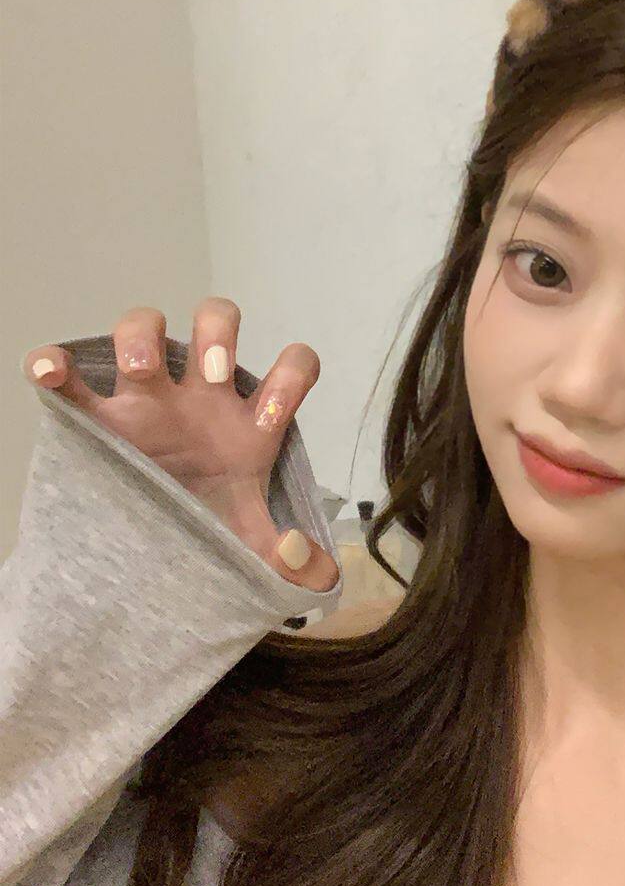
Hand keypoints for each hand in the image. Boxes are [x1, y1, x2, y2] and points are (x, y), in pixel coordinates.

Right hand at [22, 298, 337, 592]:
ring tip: (144, 371)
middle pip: (216, 323)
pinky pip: (66, 375)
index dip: (292, 377)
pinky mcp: (95, 418)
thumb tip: (310, 560)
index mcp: (249, 422)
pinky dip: (53, 363)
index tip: (269, 418)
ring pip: (145, 329)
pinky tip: (52, 371)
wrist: (155, 557)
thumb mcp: (256, 548)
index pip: (291, 369)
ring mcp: (147, 400)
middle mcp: (202, 397)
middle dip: (218, 336)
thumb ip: (295, 561)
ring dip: (144, 337)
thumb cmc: (210, 530)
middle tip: (213, 375)